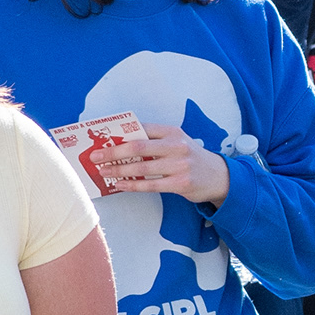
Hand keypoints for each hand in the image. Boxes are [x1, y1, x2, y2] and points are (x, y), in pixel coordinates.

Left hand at [105, 125, 229, 206]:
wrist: (219, 177)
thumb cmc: (192, 159)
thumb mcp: (178, 142)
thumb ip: (154, 141)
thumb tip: (120, 145)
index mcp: (173, 132)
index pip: (141, 128)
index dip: (118, 134)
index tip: (101, 139)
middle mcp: (177, 146)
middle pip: (138, 147)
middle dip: (113, 152)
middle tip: (95, 156)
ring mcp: (180, 165)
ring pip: (142, 167)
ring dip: (118, 170)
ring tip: (103, 172)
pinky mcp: (181, 183)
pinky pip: (150, 185)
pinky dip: (132, 185)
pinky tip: (119, 185)